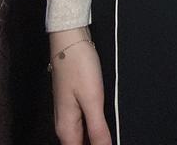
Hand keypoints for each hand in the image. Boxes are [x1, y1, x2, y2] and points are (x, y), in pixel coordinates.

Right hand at [49, 26, 111, 144]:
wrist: (70, 41)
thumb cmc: (78, 66)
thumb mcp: (92, 99)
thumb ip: (98, 128)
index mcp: (66, 129)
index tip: (109, 142)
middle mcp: (65, 124)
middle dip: (97, 143)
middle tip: (111, 135)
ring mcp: (69, 113)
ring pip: (83, 136)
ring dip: (97, 136)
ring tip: (111, 130)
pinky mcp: (75, 103)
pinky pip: (85, 124)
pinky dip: (95, 126)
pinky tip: (106, 122)